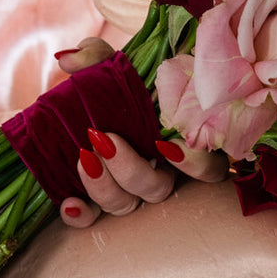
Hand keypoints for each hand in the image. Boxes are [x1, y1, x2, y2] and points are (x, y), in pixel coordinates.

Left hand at [54, 38, 226, 227]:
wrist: (92, 100)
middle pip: (159, 189)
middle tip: (106, 140)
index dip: (194, 165)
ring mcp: (130, 188)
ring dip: (106, 187)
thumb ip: (99, 57)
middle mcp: (162, 172)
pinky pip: (95, 220)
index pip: (206, 167)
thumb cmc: (119, 82)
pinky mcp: (102, 197)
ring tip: (84, 159)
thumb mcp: (112, 63)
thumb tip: (70, 62)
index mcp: (182, 141)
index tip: (168, 146)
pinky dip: (83, 216)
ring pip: (129, 204)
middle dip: (132, 170)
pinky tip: (69, 203)